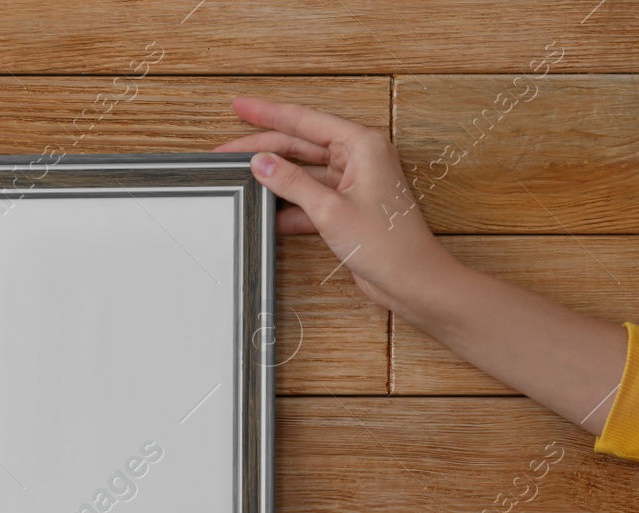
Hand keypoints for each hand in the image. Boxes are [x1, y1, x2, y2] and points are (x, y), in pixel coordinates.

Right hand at [214, 95, 460, 315]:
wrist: (411, 280)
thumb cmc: (388, 244)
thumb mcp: (330, 211)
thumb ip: (292, 183)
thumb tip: (261, 163)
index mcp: (361, 144)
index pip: (304, 120)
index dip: (268, 113)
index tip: (240, 106)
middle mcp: (359, 158)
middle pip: (300, 145)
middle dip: (263, 149)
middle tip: (226, 153)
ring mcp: (353, 183)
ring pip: (302, 173)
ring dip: (274, 180)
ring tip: (240, 180)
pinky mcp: (348, 207)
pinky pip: (310, 198)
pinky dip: (289, 207)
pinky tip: (266, 213)